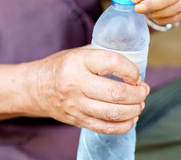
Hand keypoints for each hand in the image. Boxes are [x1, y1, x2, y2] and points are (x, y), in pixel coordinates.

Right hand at [33, 47, 149, 134]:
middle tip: (143, 90)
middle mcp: (76, 84)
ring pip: (113, 113)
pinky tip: (131, 118)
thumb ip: (103, 54)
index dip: (131, 70)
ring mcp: (76, 105)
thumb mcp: (79, 52)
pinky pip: (105, 128)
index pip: (113, 63)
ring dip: (134, 110)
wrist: (36, 88)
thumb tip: (133, 60)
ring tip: (140, 104)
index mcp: (78, 62)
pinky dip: (124, 125)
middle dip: (138, 94)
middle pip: (116, 93)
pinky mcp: (77, 120)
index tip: (137, 75)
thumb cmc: (62, 67)